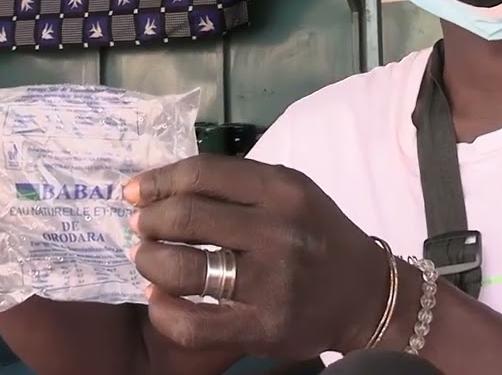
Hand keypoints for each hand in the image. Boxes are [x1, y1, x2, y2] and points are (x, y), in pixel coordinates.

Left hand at [124, 154, 389, 358]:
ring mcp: (271, 282)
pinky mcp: (263, 327)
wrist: (366, 295)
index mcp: (283, 190)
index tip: (135, 192)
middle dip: (149, 221)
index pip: (203, 174)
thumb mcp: (292, 193)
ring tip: (146, 259)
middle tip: (140, 227)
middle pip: (186, 217)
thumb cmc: (318, 235)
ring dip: (149, 260)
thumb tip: (166, 186)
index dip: (159, 181)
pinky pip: (193, 323)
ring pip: (183, 269)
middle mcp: (278, 231)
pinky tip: (158, 298)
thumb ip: (239, 185)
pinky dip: (163, 310)